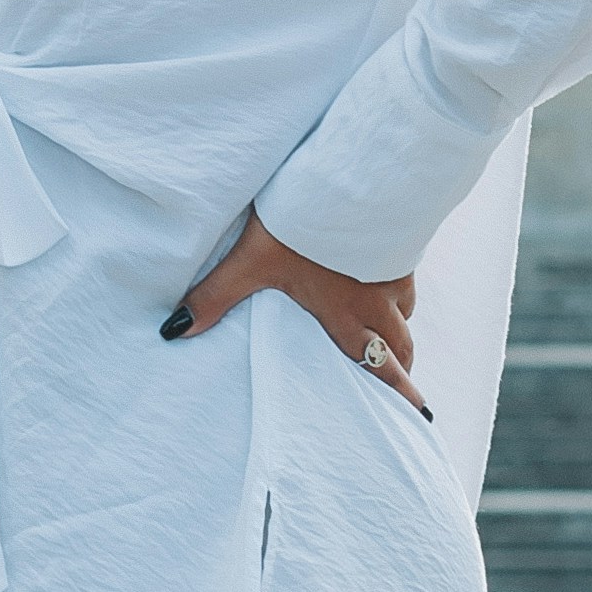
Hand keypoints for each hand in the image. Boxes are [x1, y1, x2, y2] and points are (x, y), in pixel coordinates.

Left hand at [164, 212, 426, 416]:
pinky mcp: (400, 241)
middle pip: (401, 345)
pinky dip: (398, 285)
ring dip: (399, 325)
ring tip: (391, 332)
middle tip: (406, 384)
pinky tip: (385, 273)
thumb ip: (215, 296)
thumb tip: (174, 330)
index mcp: (345, 315)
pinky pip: (405, 275)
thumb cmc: (303, 224)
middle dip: (401, 366)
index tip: (417, 413)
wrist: (351, 177)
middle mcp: (377, 301)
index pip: (379, 365)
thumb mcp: (252, 260)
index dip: (399, 391)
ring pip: (405, 311)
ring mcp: (394, 271)